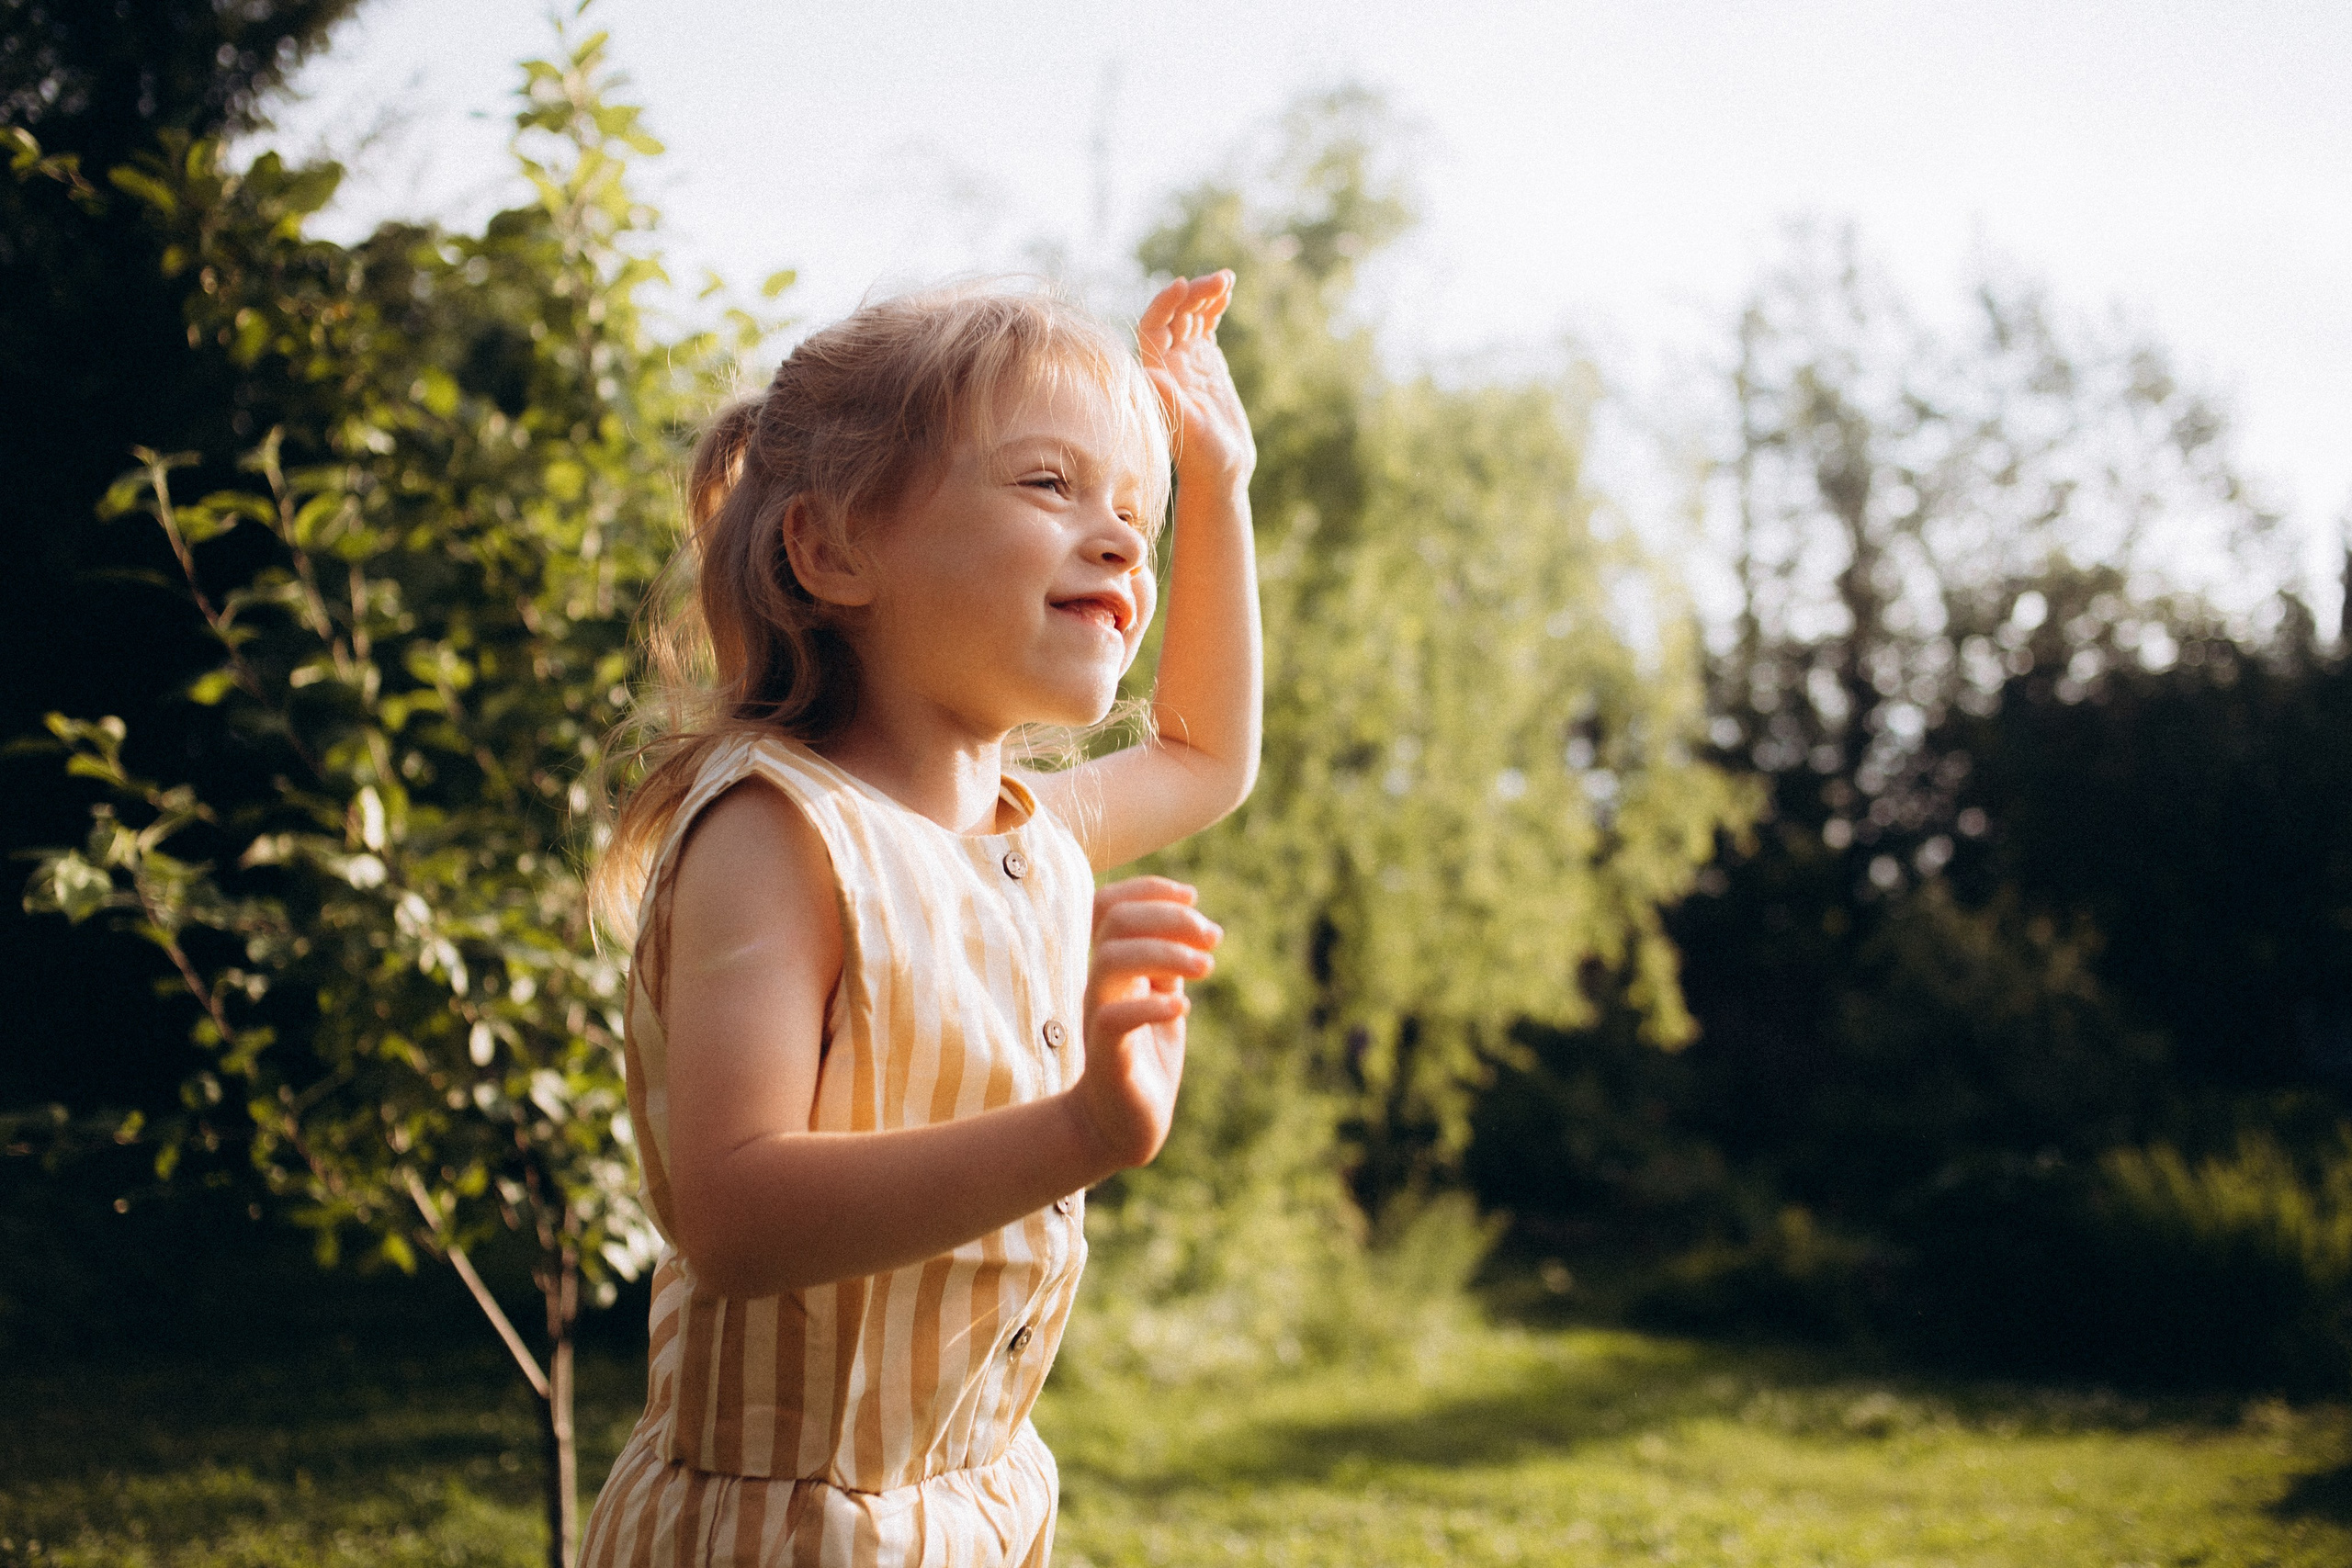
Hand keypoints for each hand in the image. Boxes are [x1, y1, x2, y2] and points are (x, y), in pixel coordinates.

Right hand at [1067, 875, 1220, 1169]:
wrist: (1121, 1123)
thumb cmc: (1145, 1056)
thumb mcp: (1163, 998)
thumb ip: (1170, 963)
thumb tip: (1193, 922)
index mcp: (1113, 965)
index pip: (1111, 903)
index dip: (1150, 888)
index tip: (1194, 897)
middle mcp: (1100, 984)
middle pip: (1116, 920)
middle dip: (1171, 917)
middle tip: (1213, 939)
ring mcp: (1098, 1016)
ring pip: (1111, 959)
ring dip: (1167, 954)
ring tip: (1206, 968)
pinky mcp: (1106, 1054)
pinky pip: (1114, 1017)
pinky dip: (1152, 1005)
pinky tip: (1183, 1009)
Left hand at [1138, 271, 1255, 489]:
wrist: (1221, 473)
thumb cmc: (1205, 458)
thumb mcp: (1190, 429)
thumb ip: (1170, 399)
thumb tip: (1148, 371)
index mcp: (1159, 375)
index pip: (1153, 327)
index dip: (1165, 303)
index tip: (1184, 285)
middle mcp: (1169, 365)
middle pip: (1175, 316)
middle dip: (1195, 293)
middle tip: (1222, 280)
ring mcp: (1187, 363)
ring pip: (1191, 317)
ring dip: (1205, 295)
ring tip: (1227, 279)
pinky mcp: (1206, 366)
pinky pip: (1205, 328)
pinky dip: (1214, 309)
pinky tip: (1227, 295)